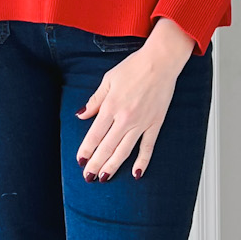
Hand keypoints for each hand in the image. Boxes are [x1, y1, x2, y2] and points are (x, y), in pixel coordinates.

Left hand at [75, 17, 196, 181]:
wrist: (161, 61)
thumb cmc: (135, 66)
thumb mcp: (108, 80)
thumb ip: (95, 100)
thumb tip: (81, 115)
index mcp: (111, 106)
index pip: (94, 135)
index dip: (86, 150)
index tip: (80, 160)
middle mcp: (125, 118)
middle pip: (107, 147)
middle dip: (96, 164)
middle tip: (88, 177)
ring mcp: (142, 123)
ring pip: (124, 150)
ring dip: (113, 166)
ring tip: (105, 177)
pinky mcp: (155, 124)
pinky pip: (148, 147)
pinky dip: (142, 161)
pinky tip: (136, 173)